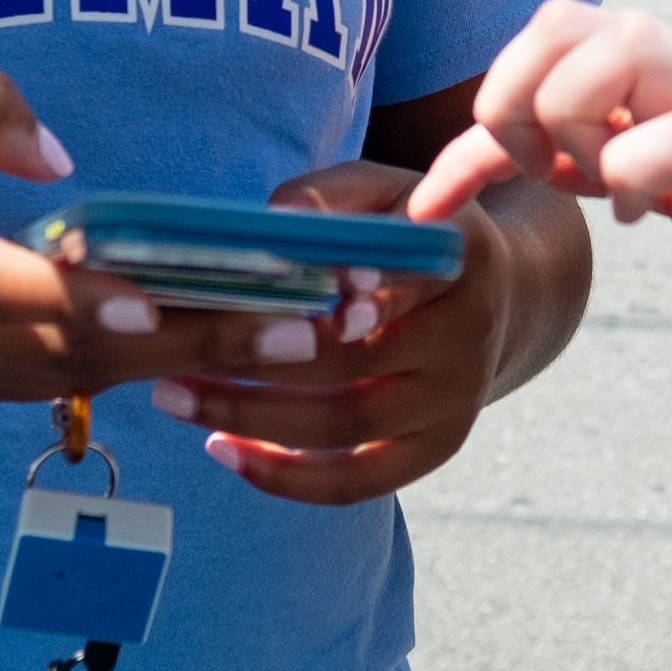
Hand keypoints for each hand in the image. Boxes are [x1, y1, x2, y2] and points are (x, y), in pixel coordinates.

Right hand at [0, 68, 305, 400]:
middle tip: (312, 319)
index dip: (104, 302)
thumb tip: (67, 161)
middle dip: (205, 338)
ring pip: (84, 375)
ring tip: (297, 331)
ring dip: (190, 359)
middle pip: (85, 350)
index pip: (21, 293)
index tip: (181, 303)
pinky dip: (138, 365)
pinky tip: (213, 343)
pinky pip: (57, 379)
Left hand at [146, 160, 508, 506]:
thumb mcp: (385, 189)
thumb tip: (274, 223)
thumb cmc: (410, 229)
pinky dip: (286, 477)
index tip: (273, 292)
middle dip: (258, 359)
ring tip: (177, 399)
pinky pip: (358, 480)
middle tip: (175, 352)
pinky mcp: (436, 449)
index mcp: (460, 258)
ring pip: (349, 424)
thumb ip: (331, 195)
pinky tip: (223, 451)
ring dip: (255, 418)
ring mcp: (456, 401)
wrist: (496, 295)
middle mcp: (469, 335)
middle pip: (358, 361)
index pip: (400, 278)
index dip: (337, 292)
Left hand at [410, 7, 671, 400]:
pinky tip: (637, 219)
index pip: (555, 49)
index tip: (433, 203)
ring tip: (587, 181)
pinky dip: (630, 172)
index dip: (475, 121)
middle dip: (515, 91)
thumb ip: (625, 169)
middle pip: (574, 17)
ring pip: (621, 46)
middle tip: (532, 171)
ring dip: (568, 113)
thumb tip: (545, 166)